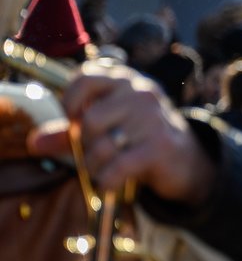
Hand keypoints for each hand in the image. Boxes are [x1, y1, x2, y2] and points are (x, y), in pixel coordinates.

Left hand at [27, 62, 215, 205]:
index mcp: (127, 81)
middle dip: (85, 144)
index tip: (75, 119)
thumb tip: (35, 143)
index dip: (72, 100)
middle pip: (91, 120)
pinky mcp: (160, 146)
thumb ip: (70, 132)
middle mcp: (142, 93)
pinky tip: (110, 183)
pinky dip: (107, 181)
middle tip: (94, 154)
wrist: (187, 160)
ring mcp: (153, 119)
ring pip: (102, 145)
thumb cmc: (139, 138)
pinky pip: (117, 166)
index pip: (88, 77)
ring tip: (103, 170)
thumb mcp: (108, 127)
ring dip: (95, 166)